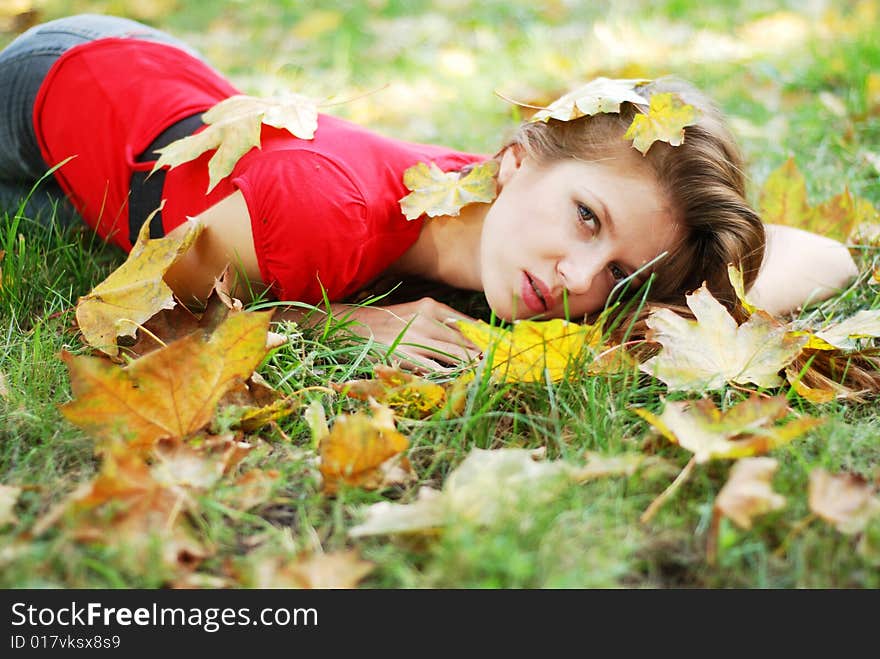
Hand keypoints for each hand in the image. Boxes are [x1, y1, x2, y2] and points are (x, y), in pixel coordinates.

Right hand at [279, 297, 480, 372]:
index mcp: (431, 306)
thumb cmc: (385, 320)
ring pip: (452, 357)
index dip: (488, 340)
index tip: (505, 351)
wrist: (350, 325)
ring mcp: (414, 339)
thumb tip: (471, 337)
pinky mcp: (403, 356)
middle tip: (500, 370)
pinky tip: (457, 383)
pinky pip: (431, 370)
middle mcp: (425, 320)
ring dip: (469, 370)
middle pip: (465, 343)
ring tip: (484, 378)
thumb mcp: (414, 312)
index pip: (468, 325)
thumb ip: (440, 322)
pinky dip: (446, 377)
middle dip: (483, 358)